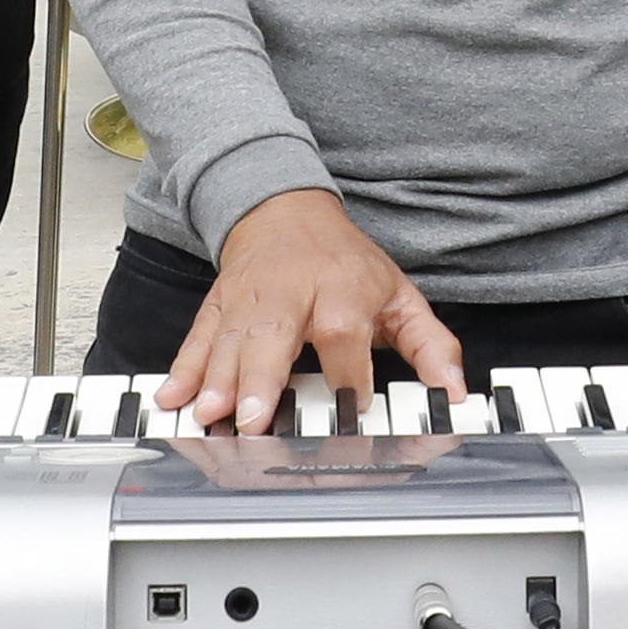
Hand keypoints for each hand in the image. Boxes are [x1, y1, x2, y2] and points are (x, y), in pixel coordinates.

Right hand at [167, 187, 465, 418]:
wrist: (284, 209)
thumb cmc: (344, 262)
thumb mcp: (399, 295)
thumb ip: (431, 346)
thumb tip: (455, 392)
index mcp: (343, 288)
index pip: (343, 335)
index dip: (346, 373)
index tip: (347, 407)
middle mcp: (292, 292)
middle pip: (275, 335)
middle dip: (261, 379)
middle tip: (253, 418)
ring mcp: (250, 299)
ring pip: (230, 340)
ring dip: (217, 379)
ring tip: (210, 415)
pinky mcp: (219, 306)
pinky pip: (198, 337)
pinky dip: (183, 368)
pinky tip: (172, 396)